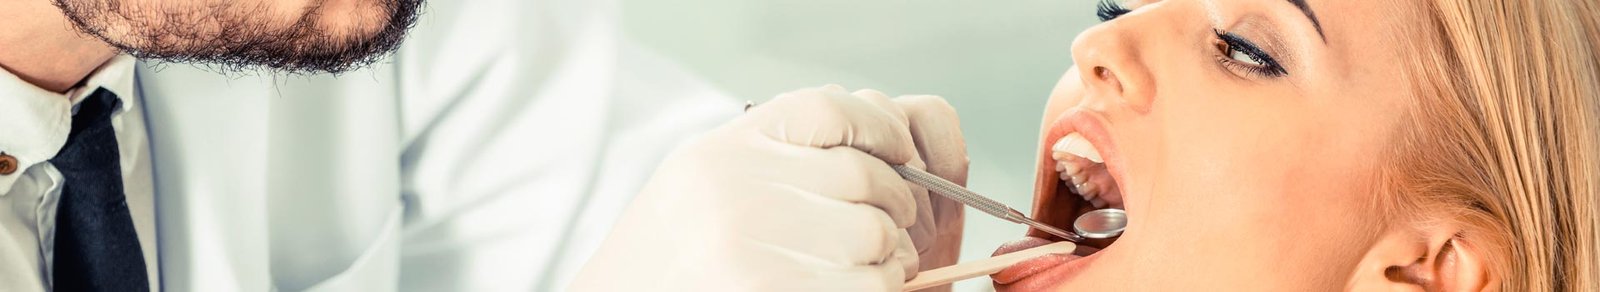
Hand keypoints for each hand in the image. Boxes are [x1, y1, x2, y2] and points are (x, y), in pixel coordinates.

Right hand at [571, 85, 966, 290]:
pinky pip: (872, 283)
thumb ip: (775, 150)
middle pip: (863, 173)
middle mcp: (741, 192)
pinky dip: (878, 285)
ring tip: (862, 261)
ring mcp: (761, 247)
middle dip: (893, 198)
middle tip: (890, 218)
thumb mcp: (708, 179)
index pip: (828, 109)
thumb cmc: (675, 252)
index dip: (877, 126)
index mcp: (726, 152)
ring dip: (888, 250)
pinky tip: (849, 286)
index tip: (897, 149)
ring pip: (876, 232)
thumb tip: (867, 134)